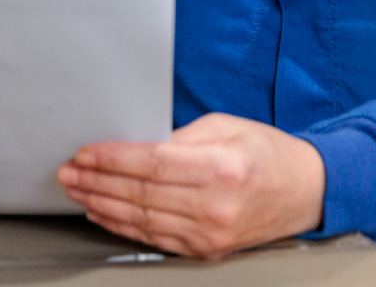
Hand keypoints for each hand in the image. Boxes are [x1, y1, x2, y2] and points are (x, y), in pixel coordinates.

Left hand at [56, 113, 324, 258]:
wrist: (306, 192)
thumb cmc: (270, 154)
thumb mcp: (227, 127)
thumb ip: (180, 136)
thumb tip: (137, 142)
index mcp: (222, 169)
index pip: (153, 164)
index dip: (113, 158)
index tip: (86, 152)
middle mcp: (215, 206)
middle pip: (141, 194)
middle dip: (97, 181)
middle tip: (69, 171)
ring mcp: (210, 234)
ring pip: (142, 219)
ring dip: (102, 204)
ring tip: (77, 190)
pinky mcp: (206, 250)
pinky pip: (154, 238)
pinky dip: (123, 225)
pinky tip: (103, 213)